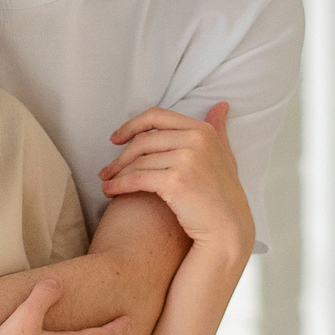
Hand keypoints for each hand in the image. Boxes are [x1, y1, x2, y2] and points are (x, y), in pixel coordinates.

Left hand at [98, 103, 252, 263]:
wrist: (228, 229)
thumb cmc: (223, 195)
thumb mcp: (225, 155)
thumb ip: (219, 129)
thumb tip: (220, 105)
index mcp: (202, 130)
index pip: (157, 116)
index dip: (131, 125)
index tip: (116, 138)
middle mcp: (196, 140)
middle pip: (143, 140)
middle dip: (120, 156)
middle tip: (107, 169)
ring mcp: (187, 160)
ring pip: (138, 161)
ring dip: (117, 172)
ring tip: (106, 182)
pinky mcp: (176, 182)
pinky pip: (137, 178)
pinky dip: (119, 185)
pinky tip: (110, 191)